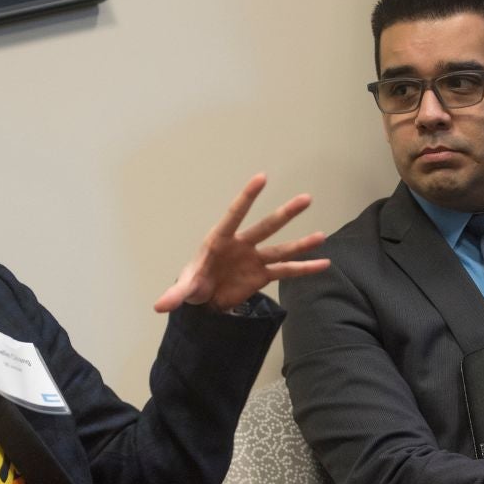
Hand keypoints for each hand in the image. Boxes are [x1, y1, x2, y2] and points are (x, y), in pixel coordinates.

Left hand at [154, 173, 329, 312]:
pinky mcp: (263, 274)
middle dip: (285, 214)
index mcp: (220, 240)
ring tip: (321, 236)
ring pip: (281, 248)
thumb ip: (176, 294)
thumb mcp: (185, 288)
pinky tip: (323, 265)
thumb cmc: (194, 284)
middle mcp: (242, 244)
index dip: (248, 197)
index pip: (235, 214)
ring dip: (301, 243)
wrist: (205, 298)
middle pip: (266, 227)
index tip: (262, 178)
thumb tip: (160, 306)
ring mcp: (255, 258)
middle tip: (306, 199)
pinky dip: (304, 269)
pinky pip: (286, 271)